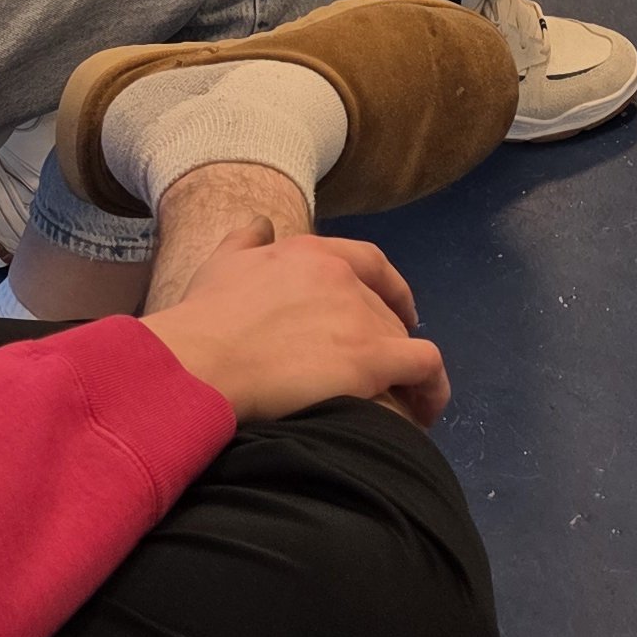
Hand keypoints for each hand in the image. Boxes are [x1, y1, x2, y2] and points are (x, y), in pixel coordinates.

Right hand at [146, 232, 448, 428]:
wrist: (204, 360)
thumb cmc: (208, 319)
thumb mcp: (223, 262)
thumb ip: (247, 240)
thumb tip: (263, 225)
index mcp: (312, 253)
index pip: (370, 261)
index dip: (390, 287)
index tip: (398, 309)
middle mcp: (343, 277)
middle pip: (386, 309)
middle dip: (390, 340)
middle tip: (387, 374)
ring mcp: (359, 317)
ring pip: (405, 340)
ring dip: (409, 372)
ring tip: (405, 406)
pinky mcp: (371, 359)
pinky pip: (425, 367)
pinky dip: (432, 388)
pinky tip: (425, 411)